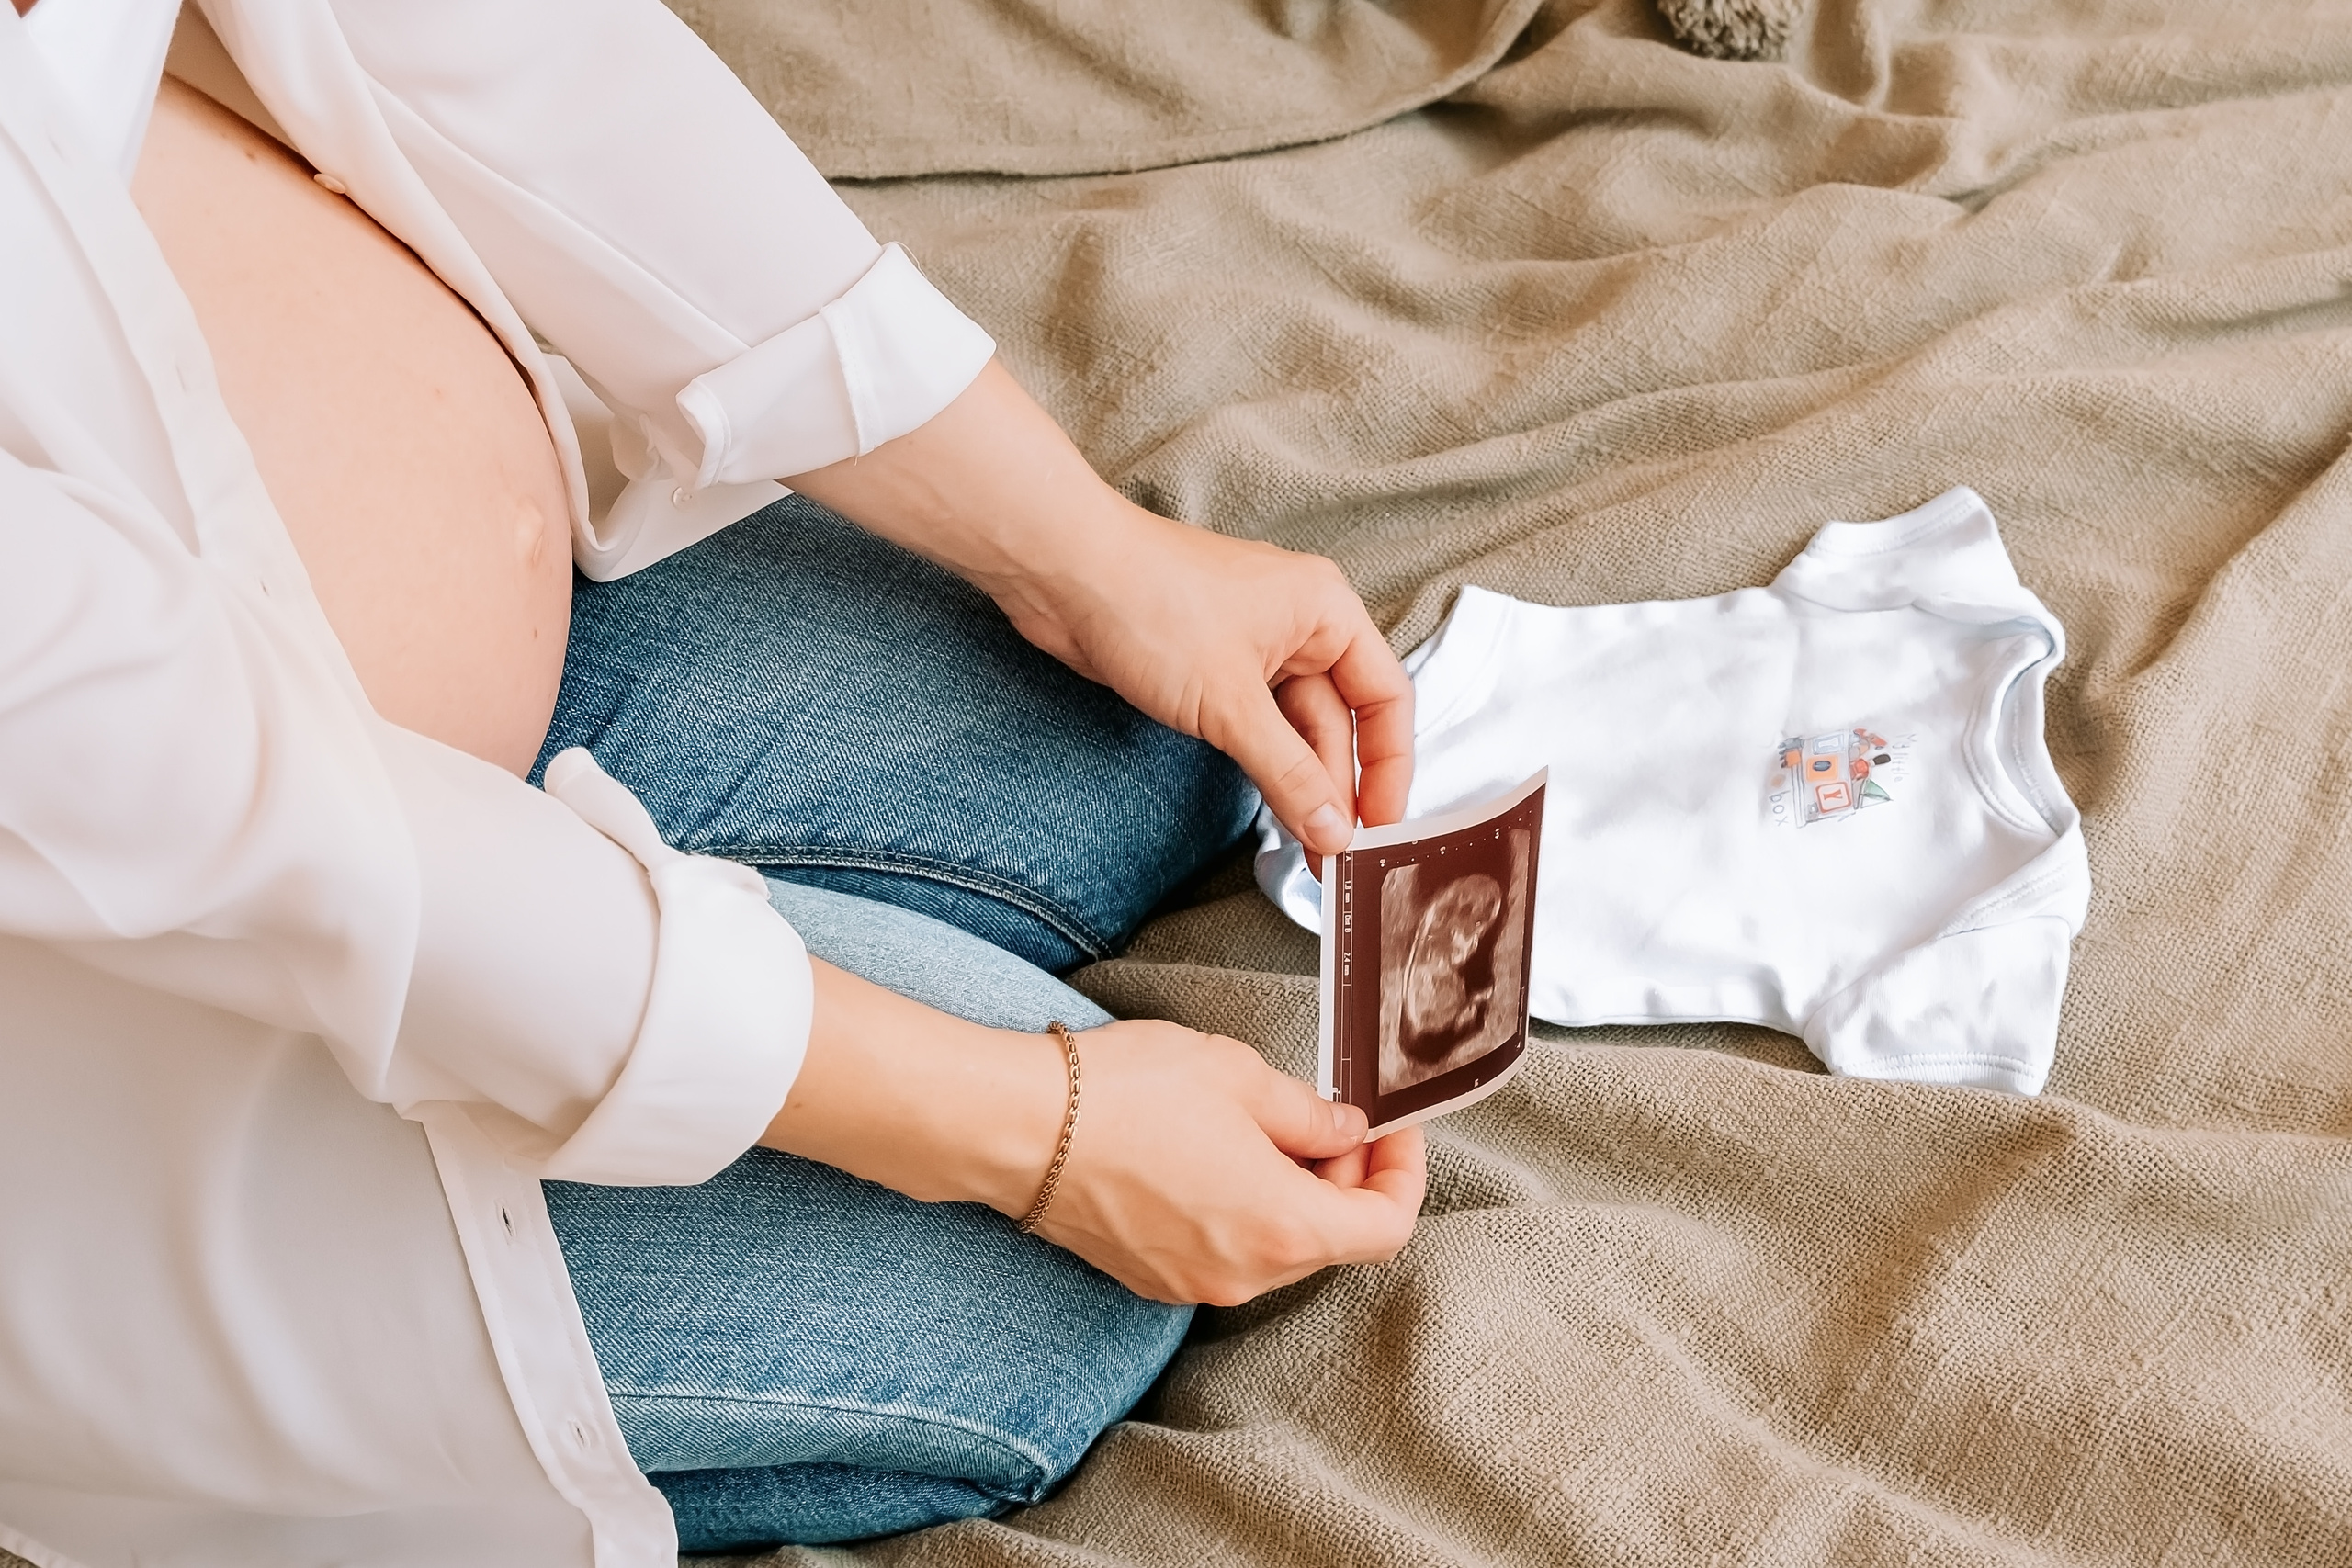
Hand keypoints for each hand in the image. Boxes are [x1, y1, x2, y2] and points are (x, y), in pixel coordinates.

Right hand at [764, 962, 1426, 1305]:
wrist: (1017, 1126)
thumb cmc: (1125, 1092)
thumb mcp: (1239, 1075)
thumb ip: (1309, 1110)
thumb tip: (1344, 1128)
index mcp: (1283, 1227)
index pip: (1386, 1227)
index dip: (1402, 1174)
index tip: (1389, 1130)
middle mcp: (1244, 1273)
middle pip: (1332, 1239)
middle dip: (1342, 1176)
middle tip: (1319, 1111)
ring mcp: (1193, 1284)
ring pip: (1277, 1245)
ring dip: (1289, 1191)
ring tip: (1255, 1124)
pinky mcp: (1151, 1276)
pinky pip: (1224, 1249)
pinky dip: (1240, 1208)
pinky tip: (1208, 1152)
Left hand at [785, 360, 1413, 852]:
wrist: (1061, 574)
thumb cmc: (1149, 603)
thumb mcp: (1231, 703)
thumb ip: (1289, 772)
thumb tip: (1334, 828)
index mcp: (1325, 610)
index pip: (1384, 696)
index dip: (1389, 764)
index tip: (1382, 823)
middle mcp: (1297, 624)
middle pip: (1338, 720)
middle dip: (1339, 787)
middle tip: (1334, 853)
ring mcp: (1251, 646)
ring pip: (1293, 727)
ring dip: (1299, 783)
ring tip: (1306, 845)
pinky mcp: (1209, 667)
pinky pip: (1254, 725)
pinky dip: (1264, 765)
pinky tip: (1271, 807)